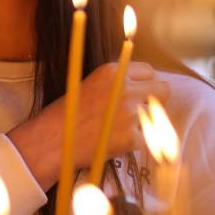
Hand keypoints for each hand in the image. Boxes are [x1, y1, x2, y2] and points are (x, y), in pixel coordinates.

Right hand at [8, 62, 167, 189]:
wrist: (52, 141)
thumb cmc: (66, 114)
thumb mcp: (90, 84)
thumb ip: (116, 83)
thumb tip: (141, 86)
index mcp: (112, 71)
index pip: (149, 71)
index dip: (146, 83)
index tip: (140, 93)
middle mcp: (124, 89)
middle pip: (163, 90)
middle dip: (155, 100)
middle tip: (140, 112)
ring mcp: (130, 114)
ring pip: (156, 116)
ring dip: (144, 123)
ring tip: (121, 129)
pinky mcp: (132, 138)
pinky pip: (146, 139)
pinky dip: (134, 143)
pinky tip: (115, 142)